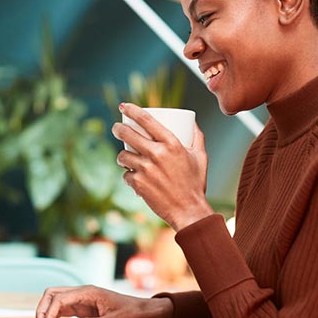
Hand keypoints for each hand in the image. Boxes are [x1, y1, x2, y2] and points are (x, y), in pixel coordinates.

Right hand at [34, 285, 172, 317]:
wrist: (143, 310)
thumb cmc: (131, 313)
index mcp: (88, 292)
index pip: (59, 298)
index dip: (48, 313)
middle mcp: (83, 292)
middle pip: (53, 294)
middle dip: (42, 309)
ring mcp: (82, 298)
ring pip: (56, 299)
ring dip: (46, 312)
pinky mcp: (83, 306)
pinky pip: (63, 307)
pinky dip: (53, 315)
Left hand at [113, 103, 212, 230]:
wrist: (189, 210)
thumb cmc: (195, 183)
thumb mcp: (200, 156)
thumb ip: (197, 137)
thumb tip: (192, 121)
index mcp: (172, 143)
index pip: (146, 119)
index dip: (131, 110)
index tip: (124, 106)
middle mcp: (157, 153)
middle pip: (127, 134)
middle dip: (118, 129)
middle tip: (117, 129)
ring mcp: (146, 169)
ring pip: (123, 156)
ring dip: (122, 156)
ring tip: (125, 158)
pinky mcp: (138, 184)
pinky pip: (126, 175)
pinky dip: (128, 176)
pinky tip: (133, 178)